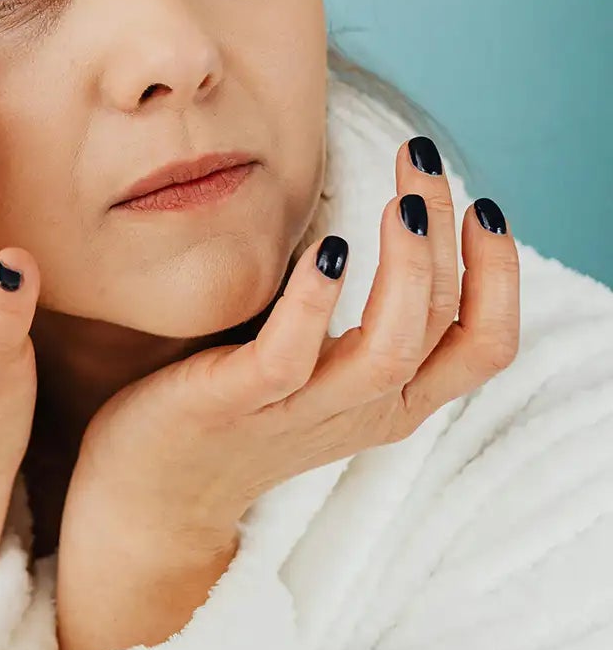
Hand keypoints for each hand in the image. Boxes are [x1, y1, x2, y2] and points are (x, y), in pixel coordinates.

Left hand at [68, 134, 520, 547]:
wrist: (148, 489)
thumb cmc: (236, 406)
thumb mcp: (320, 367)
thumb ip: (360, 320)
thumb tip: (394, 228)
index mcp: (390, 399)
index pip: (485, 343)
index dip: (500, 273)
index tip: (480, 205)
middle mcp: (360, 409)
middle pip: (443, 324)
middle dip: (445, 234)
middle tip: (422, 159)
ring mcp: (300, 410)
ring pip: (390, 349)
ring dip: (407, 268)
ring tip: (398, 202)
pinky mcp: (234, 404)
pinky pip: (288, 358)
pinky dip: (313, 300)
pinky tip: (327, 249)